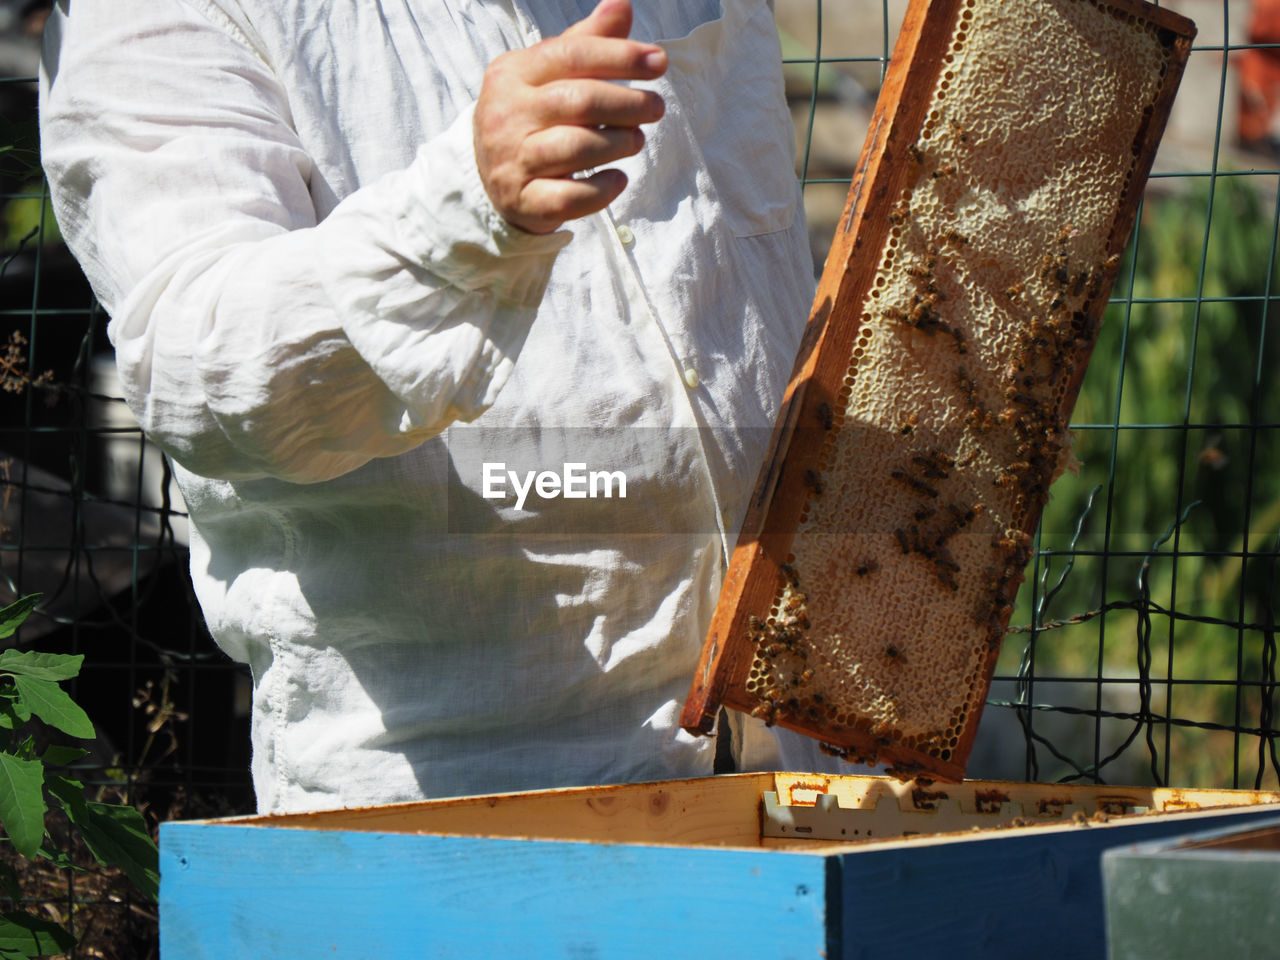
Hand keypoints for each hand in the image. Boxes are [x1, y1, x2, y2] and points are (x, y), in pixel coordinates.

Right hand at [473, 0, 666, 234]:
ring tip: (636, 140)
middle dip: (628, 103)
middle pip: (579, 101)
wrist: (488, 177)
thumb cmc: (531, 116)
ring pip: (577, 148)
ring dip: (619, 143)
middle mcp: (507, 115)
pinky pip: (571, 197)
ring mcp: (513, 161)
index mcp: (512, 73)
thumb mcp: (549, 74)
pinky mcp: (524, 201)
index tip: (659, 62)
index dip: (620, 56)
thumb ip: (585, 42)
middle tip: (656, 107)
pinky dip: (603, 189)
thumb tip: (621, 4)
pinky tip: (618, 178)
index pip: (572, 55)